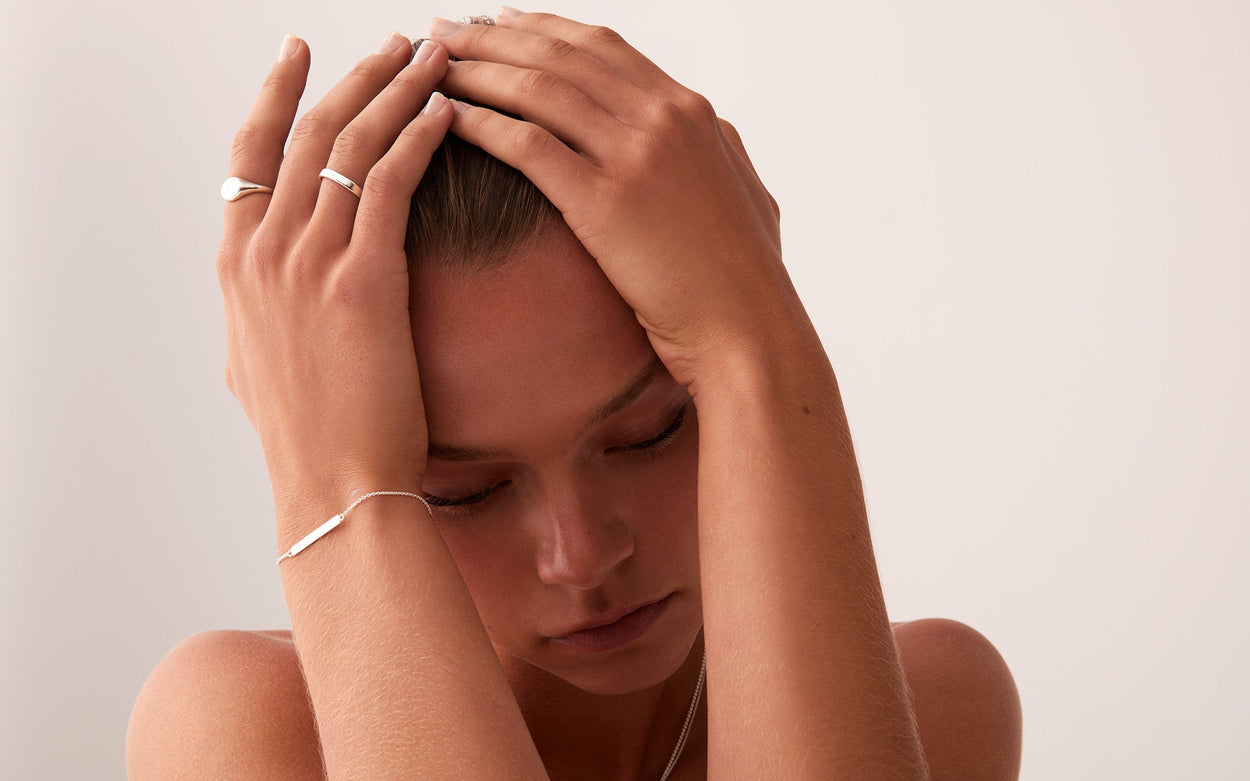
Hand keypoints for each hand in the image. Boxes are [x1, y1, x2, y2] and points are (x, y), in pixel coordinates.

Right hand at [217, 34, 451, 522]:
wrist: (334, 485)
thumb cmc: (307, 435)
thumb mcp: (255, 364)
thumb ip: (255, 311)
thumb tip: (257, 294)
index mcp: (236, 264)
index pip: (248, 153)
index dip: (276, 95)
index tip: (299, 54)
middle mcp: (264, 250)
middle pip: (306, 131)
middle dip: (354, 74)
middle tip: (394, 40)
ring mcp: (308, 261)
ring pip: (350, 143)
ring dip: (395, 89)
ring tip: (433, 55)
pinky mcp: (363, 279)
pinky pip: (391, 184)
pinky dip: (419, 138)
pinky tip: (447, 113)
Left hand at [430, 12, 797, 388]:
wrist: (750, 330)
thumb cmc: (745, 276)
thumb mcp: (745, 190)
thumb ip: (719, 148)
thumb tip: (711, 129)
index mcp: (691, 111)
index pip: (601, 47)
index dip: (542, 29)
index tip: (499, 21)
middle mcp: (663, 118)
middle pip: (559, 56)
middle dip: (492, 37)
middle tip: (442, 33)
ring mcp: (635, 156)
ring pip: (537, 90)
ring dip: (476, 71)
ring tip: (430, 68)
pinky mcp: (605, 202)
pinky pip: (527, 145)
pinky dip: (482, 124)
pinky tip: (446, 118)